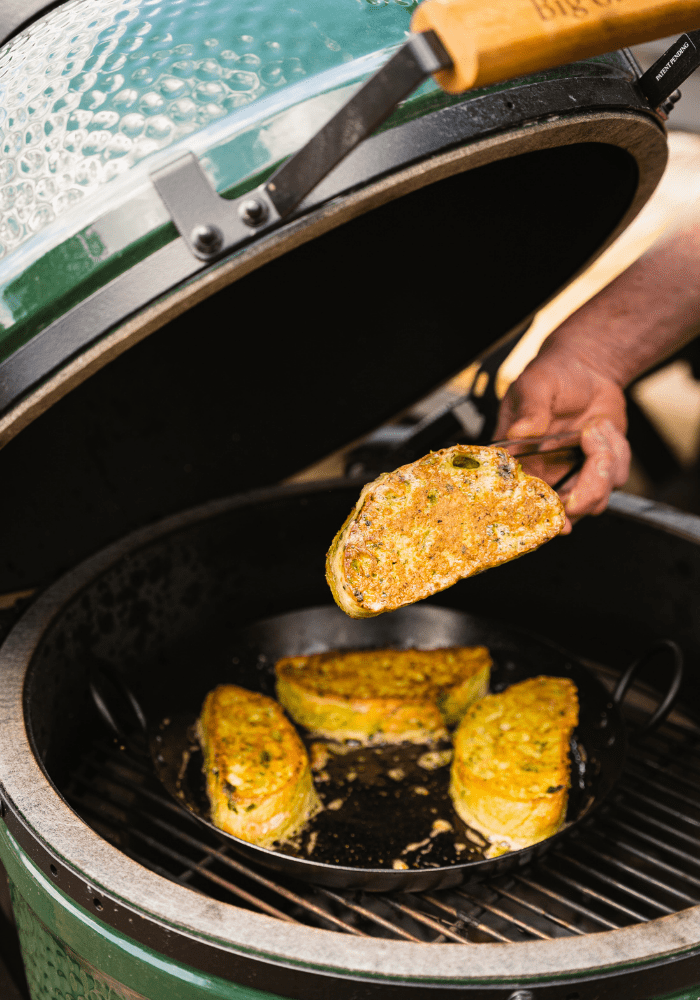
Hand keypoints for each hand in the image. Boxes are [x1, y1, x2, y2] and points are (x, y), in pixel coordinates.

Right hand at [494, 344, 630, 532]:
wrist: (586, 369)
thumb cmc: (552, 376)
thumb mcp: (536, 384)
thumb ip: (529, 408)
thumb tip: (520, 431)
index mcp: (518, 462)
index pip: (522, 500)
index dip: (540, 517)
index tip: (559, 521)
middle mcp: (544, 474)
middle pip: (564, 511)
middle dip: (585, 494)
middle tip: (594, 458)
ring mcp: (573, 475)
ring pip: (596, 498)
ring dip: (604, 463)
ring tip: (594, 427)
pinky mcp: (600, 469)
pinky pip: (617, 477)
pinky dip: (617, 452)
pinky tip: (603, 428)